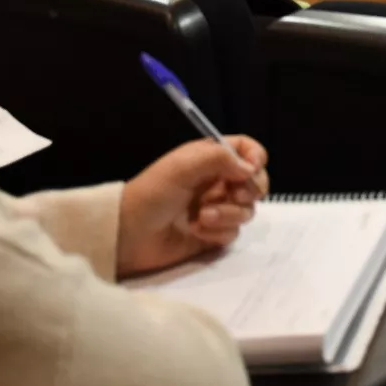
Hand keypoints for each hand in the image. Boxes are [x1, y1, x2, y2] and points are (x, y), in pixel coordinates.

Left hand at [116, 136, 269, 278]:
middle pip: (255, 181)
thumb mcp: (182, 166)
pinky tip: (197, 232)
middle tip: (234, 194)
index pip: (246, 150)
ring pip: (246, 209)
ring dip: (228, 213)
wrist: (130, 235)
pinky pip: (233, 232)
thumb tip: (250, 169)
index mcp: (210, 159)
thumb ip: (219, 158)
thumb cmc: (152, 194)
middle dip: (249, 189)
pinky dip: (218, 232)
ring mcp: (217, 209)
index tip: (251, 169)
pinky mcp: (214, 235)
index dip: (255, 157)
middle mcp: (217, 182)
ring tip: (202, 217)